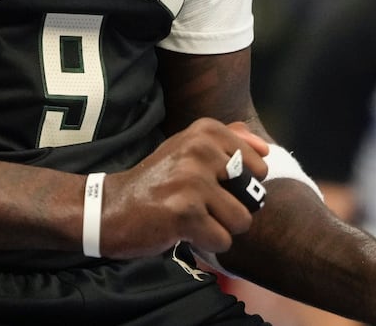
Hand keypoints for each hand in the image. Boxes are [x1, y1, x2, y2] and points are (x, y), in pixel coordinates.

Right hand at [100, 118, 268, 257]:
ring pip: (242, 220)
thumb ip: (229, 141)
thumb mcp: (187, 147)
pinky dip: (206, 243)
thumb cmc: (156, 181)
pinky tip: (184, 232)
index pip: (259, 163)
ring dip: (220, 228)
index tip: (213, 183)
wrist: (109, 208)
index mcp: (205, 131)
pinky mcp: (186, 213)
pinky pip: (223, 240)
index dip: (241, 183)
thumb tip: (266, 148)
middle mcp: (201, 150)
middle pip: (254, 191)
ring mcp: (193, 181)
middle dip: (234, 206)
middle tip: (202, 204)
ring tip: (194, 219)